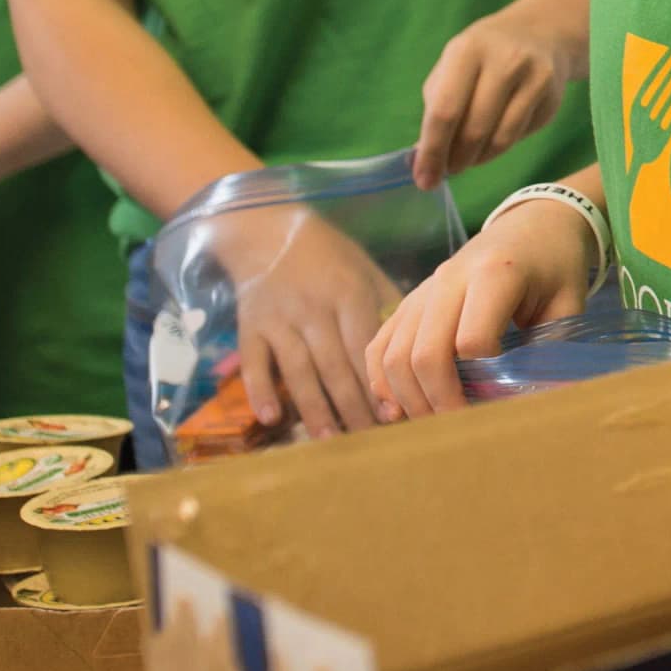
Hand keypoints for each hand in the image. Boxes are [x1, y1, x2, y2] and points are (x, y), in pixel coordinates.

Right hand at [227, 205, 407, 438]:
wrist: (265, 230)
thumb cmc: (327, 255)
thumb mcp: (365, 269)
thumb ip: (390, 304)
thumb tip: (420, 342)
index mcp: (349, 295)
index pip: (367, 346)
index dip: (380, 382)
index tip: (397, 415)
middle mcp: (314, 310)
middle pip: (335, 365)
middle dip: (354, 406)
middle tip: (371, 441)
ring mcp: (279, 320)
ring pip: (298, 370)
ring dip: (314, 408)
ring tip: (330, 440)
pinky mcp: (249, 327)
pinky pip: (254, 363)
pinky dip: (260, 390)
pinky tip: (270, 419)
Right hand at [366, 198, 594, 419]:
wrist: (532, 224)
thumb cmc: (555, 265)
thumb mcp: (568, 303)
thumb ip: (551, 349)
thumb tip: (537, 403)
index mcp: (496, 274)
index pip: (473, 340)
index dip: (482, 378)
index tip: (498, 401)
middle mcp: (449, 279)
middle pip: (424, 353)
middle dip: (437, 401)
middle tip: (459, 430)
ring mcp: (423, 290)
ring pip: (393, 353)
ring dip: (408, 398)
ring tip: (433, 423)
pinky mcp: (409, 301)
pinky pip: (379, 345)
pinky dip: (382, 381)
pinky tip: (399, 409)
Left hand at [412, 3, 583, 188]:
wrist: (540, 34)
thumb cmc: (482, 56)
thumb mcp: (452, 68)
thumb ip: (436, 109)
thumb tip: (422, 158)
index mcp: (468, 50)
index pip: (445, 110)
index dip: (432, 150)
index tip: (424, 179)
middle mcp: (505, 60)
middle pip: (474, 129)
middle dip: (456, 160)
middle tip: (447, 171)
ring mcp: (534, 78)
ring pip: (501, 139)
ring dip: (478, 159)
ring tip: (467, 159)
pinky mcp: (553, 97)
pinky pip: (520, 136)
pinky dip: (499, 148)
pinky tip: (491, 141)